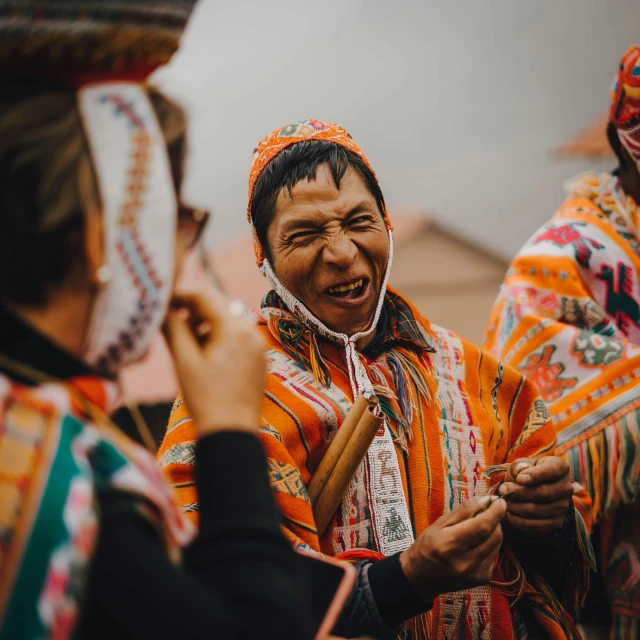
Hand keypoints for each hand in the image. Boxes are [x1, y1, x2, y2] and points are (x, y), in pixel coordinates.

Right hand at [164, 285, 265, 434]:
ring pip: (230, 321)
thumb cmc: (205, 397)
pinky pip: (240, 337)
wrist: (231, 433)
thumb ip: (173, 328)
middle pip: (220, 306)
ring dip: (208, 324)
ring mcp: (259, 346)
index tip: (163, 301)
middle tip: (173, 323)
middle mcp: (252, 332)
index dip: (181, 295)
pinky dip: (222, 338)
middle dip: (195, 310)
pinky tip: (207, 356)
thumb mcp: (184, 360)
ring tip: (189, 344)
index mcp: (234, 329)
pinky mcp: (261, 359)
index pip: (205, 296)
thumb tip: (162, 307)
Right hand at [399, 496, 505, 602]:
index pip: (481, 526)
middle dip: (495, 519)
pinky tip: (477, 543)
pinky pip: (494, 554)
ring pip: (497, 544)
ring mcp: (475, 573)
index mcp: (449, 544)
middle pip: (493, 535)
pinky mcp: (482, 579)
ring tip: (480, 527)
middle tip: (488, 511)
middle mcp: (465, 562)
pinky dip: (490, 544)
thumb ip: (463, 511)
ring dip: (493, 531)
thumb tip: (486, 500)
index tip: (500, 501)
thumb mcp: (439, 523)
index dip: (495, 512)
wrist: (422, 577)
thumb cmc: (427, 545)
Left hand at [499, 456, 572, 535]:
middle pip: (543, 493)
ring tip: (504, 501)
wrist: (530, 489)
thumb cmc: (524, 472)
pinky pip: (537, 525)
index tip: (519, 479)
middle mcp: (566, 488)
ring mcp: (563, 507)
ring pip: (537, 510)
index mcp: (560, 467)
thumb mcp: (521, 464)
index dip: (535, 475)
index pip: (552, 471)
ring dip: (516, 507)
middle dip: (519, 492)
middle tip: (502, 490)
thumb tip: (521, 472)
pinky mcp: (556, 523)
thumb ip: (520, 465)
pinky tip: (510, 514)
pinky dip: (520, 521)